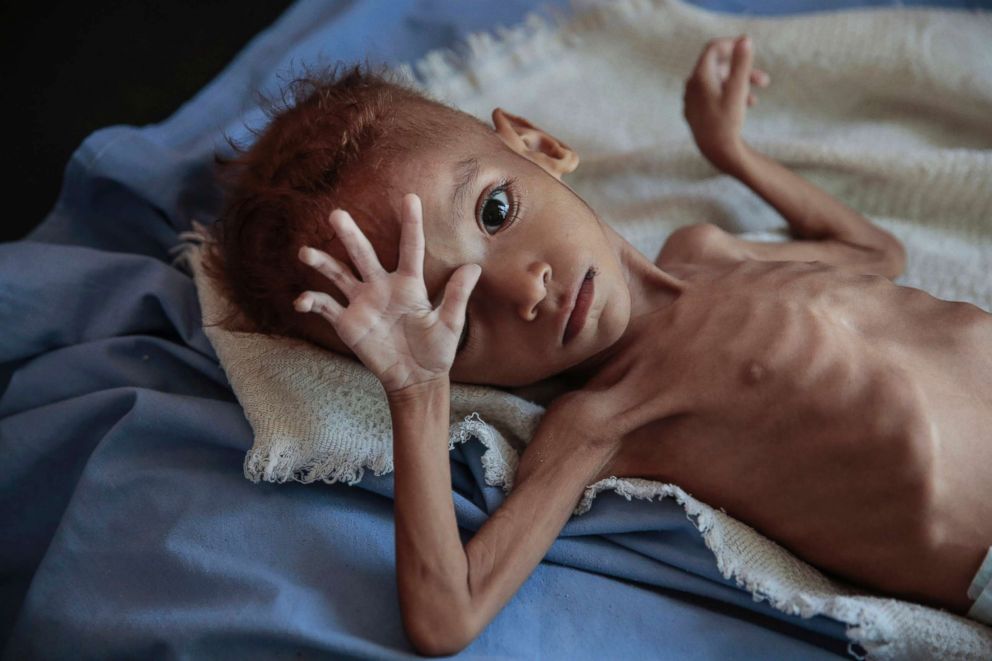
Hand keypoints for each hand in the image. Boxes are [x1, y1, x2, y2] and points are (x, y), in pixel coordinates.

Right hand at [293, 193, 480, 393]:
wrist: (416, 378)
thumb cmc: (437, 350)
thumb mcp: (450, 324)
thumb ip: (457, 297)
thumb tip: (474, 267)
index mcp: (409, 284)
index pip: (410, 248)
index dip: (411, 224)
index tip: (410, 198)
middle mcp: (382, 287)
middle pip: (363, 254)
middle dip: (350, 235)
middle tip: (336, 214)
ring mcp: (362, 303)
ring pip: (338, 274)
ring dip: (322, 262)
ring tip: (305, 252)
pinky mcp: (348, 322)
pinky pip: (325, 307)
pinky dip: (312, 301)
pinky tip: (301, 301)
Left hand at [683, 35, 770, 174]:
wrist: (716, 154)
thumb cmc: (728, 121)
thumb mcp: (738, 90)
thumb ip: (741, 63)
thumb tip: (745, 39)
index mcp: (699, 77)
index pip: (713, 49)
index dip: (732, 45)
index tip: (749, 49)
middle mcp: (691, 87)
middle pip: (718, 68)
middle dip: (742, 71)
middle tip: (764, 81)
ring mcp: (691, 101)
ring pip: (717, 84)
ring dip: (738, 87)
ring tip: (755, 99)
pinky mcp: (695, 113)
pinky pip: (713, 97)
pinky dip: (728, 97)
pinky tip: (743, 108)